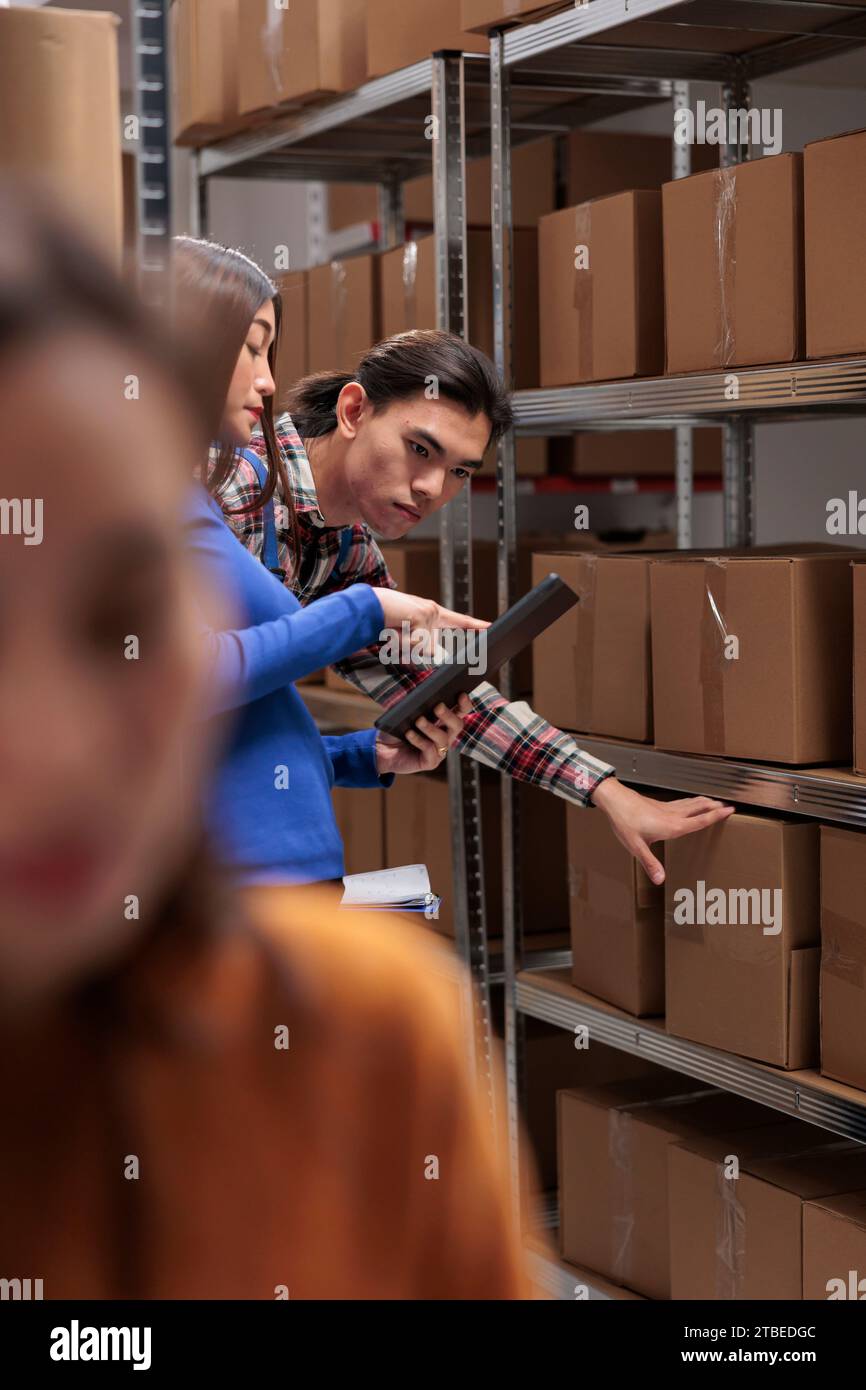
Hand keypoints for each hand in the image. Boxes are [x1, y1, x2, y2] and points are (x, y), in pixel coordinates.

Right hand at [371, 588, 488, 656]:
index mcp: (432, 614)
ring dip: (405, 645)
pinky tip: (394, 629)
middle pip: (431, 647)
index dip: (474, 624)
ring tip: (392, 632)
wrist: (368, 606)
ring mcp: (428, 612)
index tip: (489, 625)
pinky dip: (402, 641)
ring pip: (421, 646)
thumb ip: (423, 644)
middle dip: (417, 651)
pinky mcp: (421, 614)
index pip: (458, 621)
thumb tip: (435, 654)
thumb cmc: (386, 620)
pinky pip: (415, 641)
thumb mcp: (408, 635)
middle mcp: (432, 611)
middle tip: (405, 642)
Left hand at [375, 695, 471, 776]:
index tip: (461, 694)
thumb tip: (421, 693)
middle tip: (438, 706)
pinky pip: (429, 751)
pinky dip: (418, 740)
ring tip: (419, 720)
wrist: (382, 749)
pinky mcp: (430, 762)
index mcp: (444, 721)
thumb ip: (415, 702)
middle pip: (457, 725)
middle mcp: (445, 736)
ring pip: (442, 738)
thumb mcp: (405, 712)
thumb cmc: (397, 728)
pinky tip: (409, 733)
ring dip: (430, 728)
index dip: (464, 703)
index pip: (460, 711)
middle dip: (448, 715)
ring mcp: (439, 750)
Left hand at [589, 777, 734, 884]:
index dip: (716, 815)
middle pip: (699, 808)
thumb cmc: (625, 822)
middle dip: (714, 806)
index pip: (700, 820)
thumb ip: (650, 863)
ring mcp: (667, 808)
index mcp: (672, 826)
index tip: (730, 810)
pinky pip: (681, 802)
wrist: (615, 801)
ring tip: (713, 801)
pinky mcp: (659, 805)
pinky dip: (691, 801)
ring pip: (691, 803)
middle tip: (728, 805)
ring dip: (704, 802)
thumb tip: (660, 880)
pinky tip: (688, 803)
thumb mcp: (636, 846)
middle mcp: (673, 815)